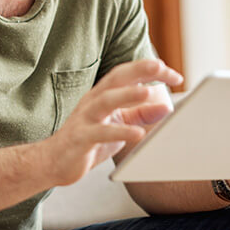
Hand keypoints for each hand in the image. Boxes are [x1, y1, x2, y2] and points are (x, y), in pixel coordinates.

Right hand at [44, 59, 182, 185]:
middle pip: (116, 79)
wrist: (54, 162)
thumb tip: (167, 106)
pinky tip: (138, 133)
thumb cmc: (89, 141)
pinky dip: (120, 131)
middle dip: (139, 70)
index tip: (174, 75)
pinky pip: (100, 133)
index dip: (149, 70)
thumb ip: (141, 115)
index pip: (127, 75)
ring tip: (148, 92)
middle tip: (161, 67)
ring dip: (127, 94)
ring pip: (105, 100)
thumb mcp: (120, 125)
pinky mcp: (80, 138)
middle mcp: (93, 101)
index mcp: (103, 95)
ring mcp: (85, 118)